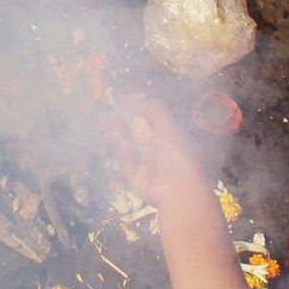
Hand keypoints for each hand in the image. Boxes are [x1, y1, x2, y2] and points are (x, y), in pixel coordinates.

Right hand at [112, 96, 206, 210]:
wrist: (177, 189)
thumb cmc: (178, 154)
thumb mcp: (168, 125)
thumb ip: (152, 109)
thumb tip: (132, 100)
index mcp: (172, 137)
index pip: (156, 120)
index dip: (143, 110)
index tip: (128, 101)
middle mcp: (160, 150)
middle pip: (141, 133)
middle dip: (129, 122)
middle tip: (114, 109)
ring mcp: (147, 164)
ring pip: (131, 146)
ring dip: (121, 134)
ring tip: (110, 121)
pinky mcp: (136, 176)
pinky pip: (126, 161)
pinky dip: (122, 149)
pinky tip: (116, 135)